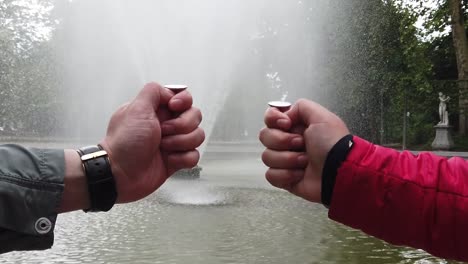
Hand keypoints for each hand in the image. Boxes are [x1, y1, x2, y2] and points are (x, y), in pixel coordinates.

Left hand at [100, 82, 203, 202]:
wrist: (120, 174)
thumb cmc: (124, 143)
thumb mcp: (135, 108)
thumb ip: (153, 92)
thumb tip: (170, 91)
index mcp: (157, 110)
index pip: (184, 98)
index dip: (183, 102)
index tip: (174, 107)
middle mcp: (167, 125)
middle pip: (195, 116)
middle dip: (182, 125)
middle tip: (163, 132)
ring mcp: (173, 143)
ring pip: (197, 136)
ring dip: (181, 142)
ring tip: (163, 147)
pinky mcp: (177, 160)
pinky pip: (194, 155)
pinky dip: (183, 158)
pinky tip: (169, 160)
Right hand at [259, 99, 348, 202]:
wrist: (340, 171)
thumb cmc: (333, 144)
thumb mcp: (321, 117)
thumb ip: (301, 107)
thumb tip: (285, 114)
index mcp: (295, 126)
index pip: (269, 118)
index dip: (272, 120)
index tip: (286, 124)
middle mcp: (288, 142)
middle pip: (265, 136)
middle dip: (282, 141)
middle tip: (301, 144)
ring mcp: (285, 161)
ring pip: (267, 156)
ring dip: (288, 159)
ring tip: (305, 162)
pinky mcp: (285, 179)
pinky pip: (271, 175)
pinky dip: (286, 175)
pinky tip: (300, 174)